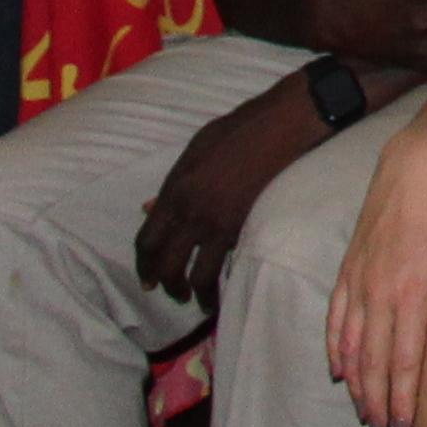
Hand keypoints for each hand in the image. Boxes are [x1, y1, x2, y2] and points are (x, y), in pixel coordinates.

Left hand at [137, 75, 339, 302]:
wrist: (282, 124)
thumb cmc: (239, 129)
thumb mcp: (195, 149)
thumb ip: (171, 183)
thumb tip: (148, 210)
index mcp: (175, 190)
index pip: (147, 240)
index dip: (144, 265)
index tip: (148, 279)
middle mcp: (190, 211)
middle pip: (166, 264)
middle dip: (167, 285)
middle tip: (174, 295)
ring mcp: (217, 222)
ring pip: (196, 274)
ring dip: (195, 293)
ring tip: (201, 302)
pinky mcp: (244, 227)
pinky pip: (225, 264)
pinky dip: (222, 281)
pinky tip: (225, 287)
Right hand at [329, 126, 426, 426]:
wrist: (414, 169)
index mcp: (412, 294)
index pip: (405, 361)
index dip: (403, 397)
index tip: (403, 425)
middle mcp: (379, 294)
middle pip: (374, 362)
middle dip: (377, 399)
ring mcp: (358, 283)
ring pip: (351, 347)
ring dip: (356, 382)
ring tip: (364, 407)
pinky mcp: (345, 271)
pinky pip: (335, 320)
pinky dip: (335, 348)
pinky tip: (339, 369)